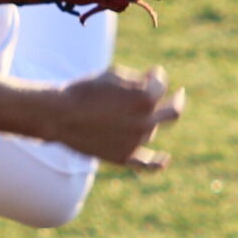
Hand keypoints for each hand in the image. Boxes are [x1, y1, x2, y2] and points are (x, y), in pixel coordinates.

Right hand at [53, 64, 184, 169]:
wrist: (59, 115)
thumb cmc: (85, 90)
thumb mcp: (114, 73)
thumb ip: (138, 78)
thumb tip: (153, 83)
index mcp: (146, 98)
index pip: (161, 84)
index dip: (154, 76)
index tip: (146, 73)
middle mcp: (146, 122)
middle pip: (171, 111)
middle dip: (176, 99)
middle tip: (178, 94)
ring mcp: (136, 142)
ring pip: (151, 129)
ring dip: (144, 118)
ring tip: (119, 112)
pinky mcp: (124, 157)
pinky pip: (147, 164)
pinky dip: (157, 163)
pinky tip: (164, 160)